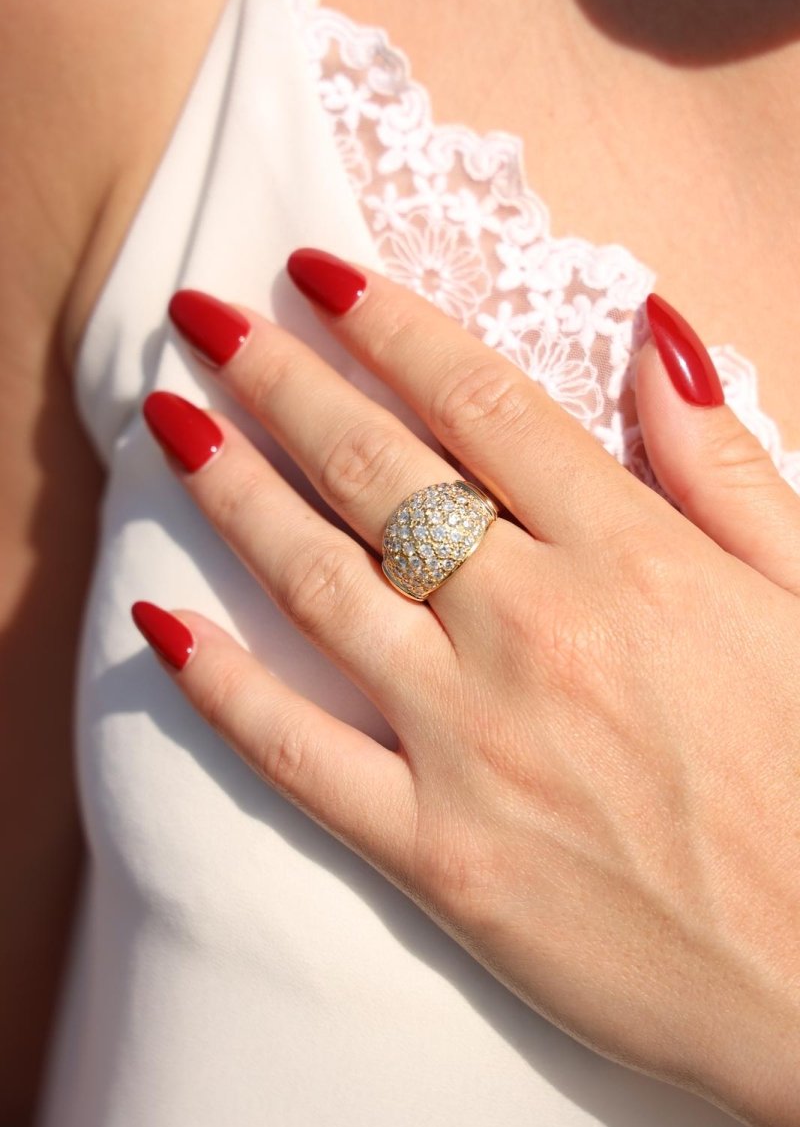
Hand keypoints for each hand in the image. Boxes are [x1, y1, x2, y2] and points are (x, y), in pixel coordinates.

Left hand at [134, 251, 799, 1126]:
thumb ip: (725, 466)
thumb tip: (656, 338)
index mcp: (633, 558)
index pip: (479, 401)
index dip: (387, 324)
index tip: (316, 275)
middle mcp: (536, 629)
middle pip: (374, 470)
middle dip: (277, 378)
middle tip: (205, 320)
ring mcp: (474, 742)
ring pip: (318, 583)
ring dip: (230, 491)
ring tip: (168, 424)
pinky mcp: (436, 851)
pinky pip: (297, 753)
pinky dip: (219, 688)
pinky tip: (159, 627)